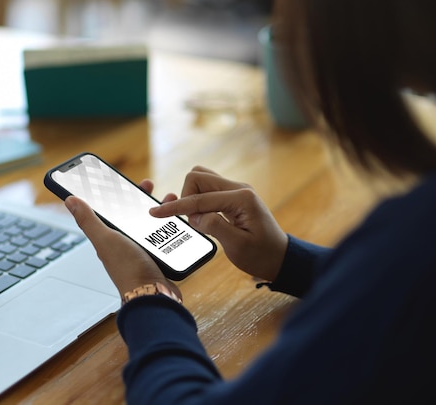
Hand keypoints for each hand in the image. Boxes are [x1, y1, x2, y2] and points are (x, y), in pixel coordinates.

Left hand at [65, 181, 180, 300]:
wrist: (153, 295)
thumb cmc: (128, 269)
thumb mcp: (106, 239)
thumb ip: (89, 220)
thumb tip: (69, 200)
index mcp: (110, 237)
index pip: (110, 209)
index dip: (115, 193)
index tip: (122, 179)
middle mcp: (125, 243)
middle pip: (132, 214)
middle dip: (140, 197)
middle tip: (149, 185)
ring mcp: (142, 250)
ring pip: (150, 223)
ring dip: (159, 209)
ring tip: (169, 199)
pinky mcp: (159, 256)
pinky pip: (164, 236)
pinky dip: (171, 225)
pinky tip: (178, 221)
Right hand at [149, 166, 287, 281]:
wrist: (280, 259)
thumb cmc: (262, 255)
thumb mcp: (237, 246)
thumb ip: (214, 226)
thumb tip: (194, 216)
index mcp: (241, 198)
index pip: (199, 198)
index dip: (175, 207)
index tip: (155, 214)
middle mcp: (239, 188)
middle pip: (198, 177)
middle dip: (186, 197)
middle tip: (192, 222)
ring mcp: (237, 190)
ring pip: (202, 180)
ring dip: (192, 197)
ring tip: (197, 221)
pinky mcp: (234, 197)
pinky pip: (208, 190)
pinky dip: (199, 200)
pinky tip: (200, 217)